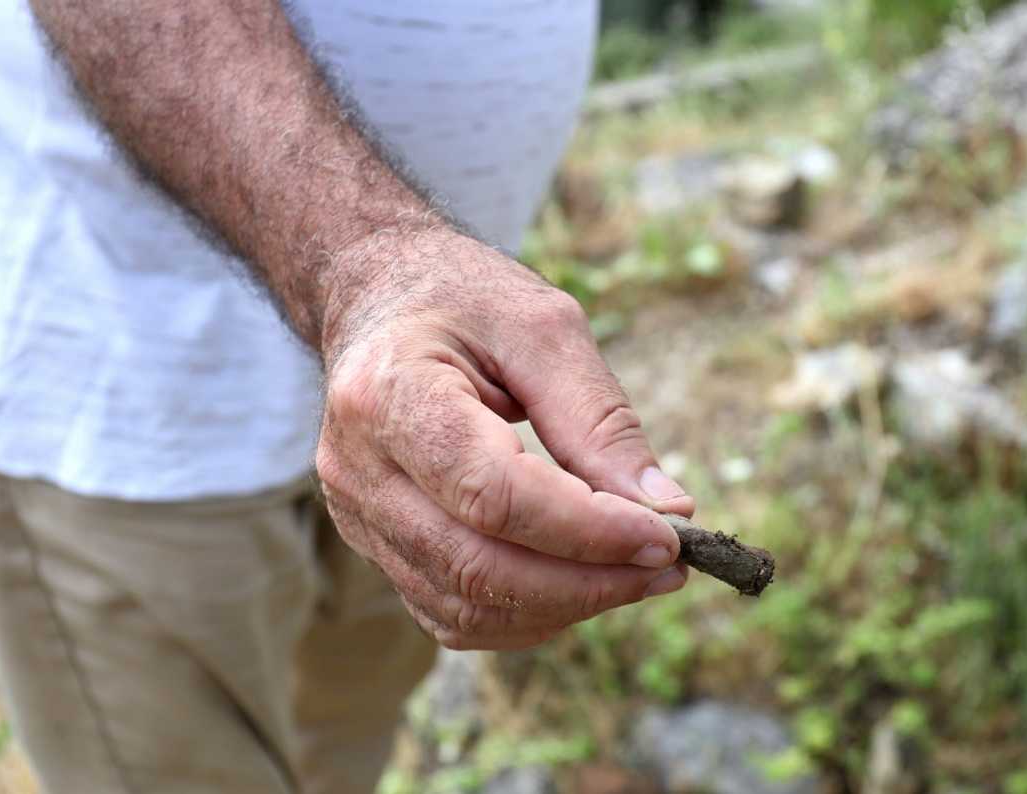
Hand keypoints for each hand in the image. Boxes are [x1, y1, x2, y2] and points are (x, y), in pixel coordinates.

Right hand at [316, 228, 694, 649]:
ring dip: (564, 607)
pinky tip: (578, 581)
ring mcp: (358, 514)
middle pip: (477, 565)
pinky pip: (450, 612)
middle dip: (587, 582)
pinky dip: (525, 614)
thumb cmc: (463, 300)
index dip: (587, 530)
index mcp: (390, 394)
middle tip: (667, 567)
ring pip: (464, 606)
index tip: (668, 536)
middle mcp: (358, 467)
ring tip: (634, 573)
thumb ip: (599, 421)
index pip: (492, 494)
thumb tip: (667, 509)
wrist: (380, 301)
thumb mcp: (543, 328)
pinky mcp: (374, 543)